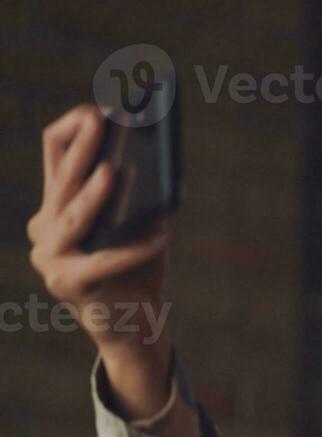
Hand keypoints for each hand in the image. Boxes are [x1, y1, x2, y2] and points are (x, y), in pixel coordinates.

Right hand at [28, 105, 170, 354]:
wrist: (131, 327)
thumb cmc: (138, 269)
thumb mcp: (138, 226)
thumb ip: (137, 199)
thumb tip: (152, 168)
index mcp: (58, 205)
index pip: (55, 151)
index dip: (74, 128)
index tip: (98, 110)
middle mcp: (44, 227)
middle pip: (63, 179)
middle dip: (85, 147)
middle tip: (103, 119)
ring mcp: (50, 257)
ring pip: (73, 218)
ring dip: (94, 194)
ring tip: (115, 172)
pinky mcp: (69, 284)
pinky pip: (106, 262)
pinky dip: (135, 250)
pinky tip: (161, 239)